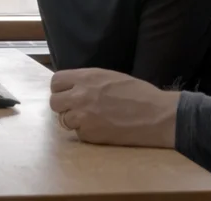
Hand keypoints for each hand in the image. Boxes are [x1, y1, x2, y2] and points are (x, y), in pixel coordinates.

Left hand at [49, 68, 180, 148]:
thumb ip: (89, 81)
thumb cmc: (139, 93)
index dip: (61, 88)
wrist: (156, 115)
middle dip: (64, 105)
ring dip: (75, 120)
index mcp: (87, 77)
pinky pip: (78, 133)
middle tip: (78, 107)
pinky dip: (87, 132)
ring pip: (64, 120)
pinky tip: (103, 127)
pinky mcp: (90, 135)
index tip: (68, 92)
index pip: (56, 81)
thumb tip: (73, 86)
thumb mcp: (110, 77)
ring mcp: (83, 117)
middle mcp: (80, 96)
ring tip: (93, 118)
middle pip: (54, 102)